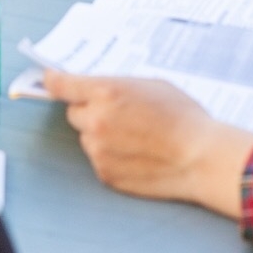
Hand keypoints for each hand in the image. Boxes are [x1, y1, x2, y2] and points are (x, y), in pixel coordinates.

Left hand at [44, 72, 252, 216]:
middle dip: (89, 110)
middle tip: (116, 112)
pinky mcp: (105, 173)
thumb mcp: (151, 84)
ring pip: (87, 137)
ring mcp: (98, 150)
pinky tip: (136, 153)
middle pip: (74, 112)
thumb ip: (117, 85)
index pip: (61, 84)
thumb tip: (96, 87)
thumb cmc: (183, 116)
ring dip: (100, 134)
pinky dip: (110, 155)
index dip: (54, 81)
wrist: (201, 156)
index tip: (51, 80)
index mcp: (105, 92)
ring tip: (134, 136)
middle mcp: (96, 120)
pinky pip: (98, 158)